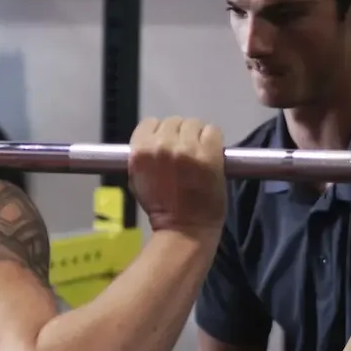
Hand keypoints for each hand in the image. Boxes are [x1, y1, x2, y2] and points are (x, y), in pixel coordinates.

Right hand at [128, 117, 225, 234]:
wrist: (185, 229)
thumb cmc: (161, 209)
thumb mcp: (137, 180)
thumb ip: (142, 156)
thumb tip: (152, 141)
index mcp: (140, 152)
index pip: (149, 123)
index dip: (160, 134)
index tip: (168, 146)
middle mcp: (161, 145)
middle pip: (173, 122)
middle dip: (180, 135)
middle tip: (185, 154)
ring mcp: (186, 149)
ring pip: (194, 124)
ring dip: (197, 136)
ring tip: (198, 155)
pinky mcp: (208, 154)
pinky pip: (213, 130)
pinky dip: (214, 141)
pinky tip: (211, 155)